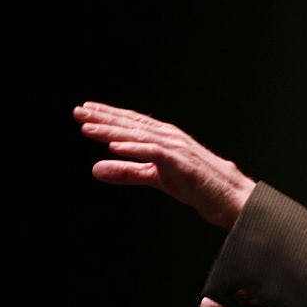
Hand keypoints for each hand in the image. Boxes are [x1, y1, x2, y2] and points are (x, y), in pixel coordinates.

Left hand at [73, 101, 255, 228]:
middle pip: (131, 124)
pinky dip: (134, 148)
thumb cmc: (195, 184)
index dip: (107, 115)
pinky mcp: (181, 162)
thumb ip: (126, 171)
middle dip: (103, 117)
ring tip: (88, 128)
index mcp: (162, 137)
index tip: (84, 111)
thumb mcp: (154, 177)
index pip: (130, 123)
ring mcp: (176, 147)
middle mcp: (168, 136)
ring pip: (138, 135)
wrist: (228, 196)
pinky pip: (154, 153)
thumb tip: (95, 169)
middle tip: (78, 112)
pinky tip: (115, 147)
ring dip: (113, 130)